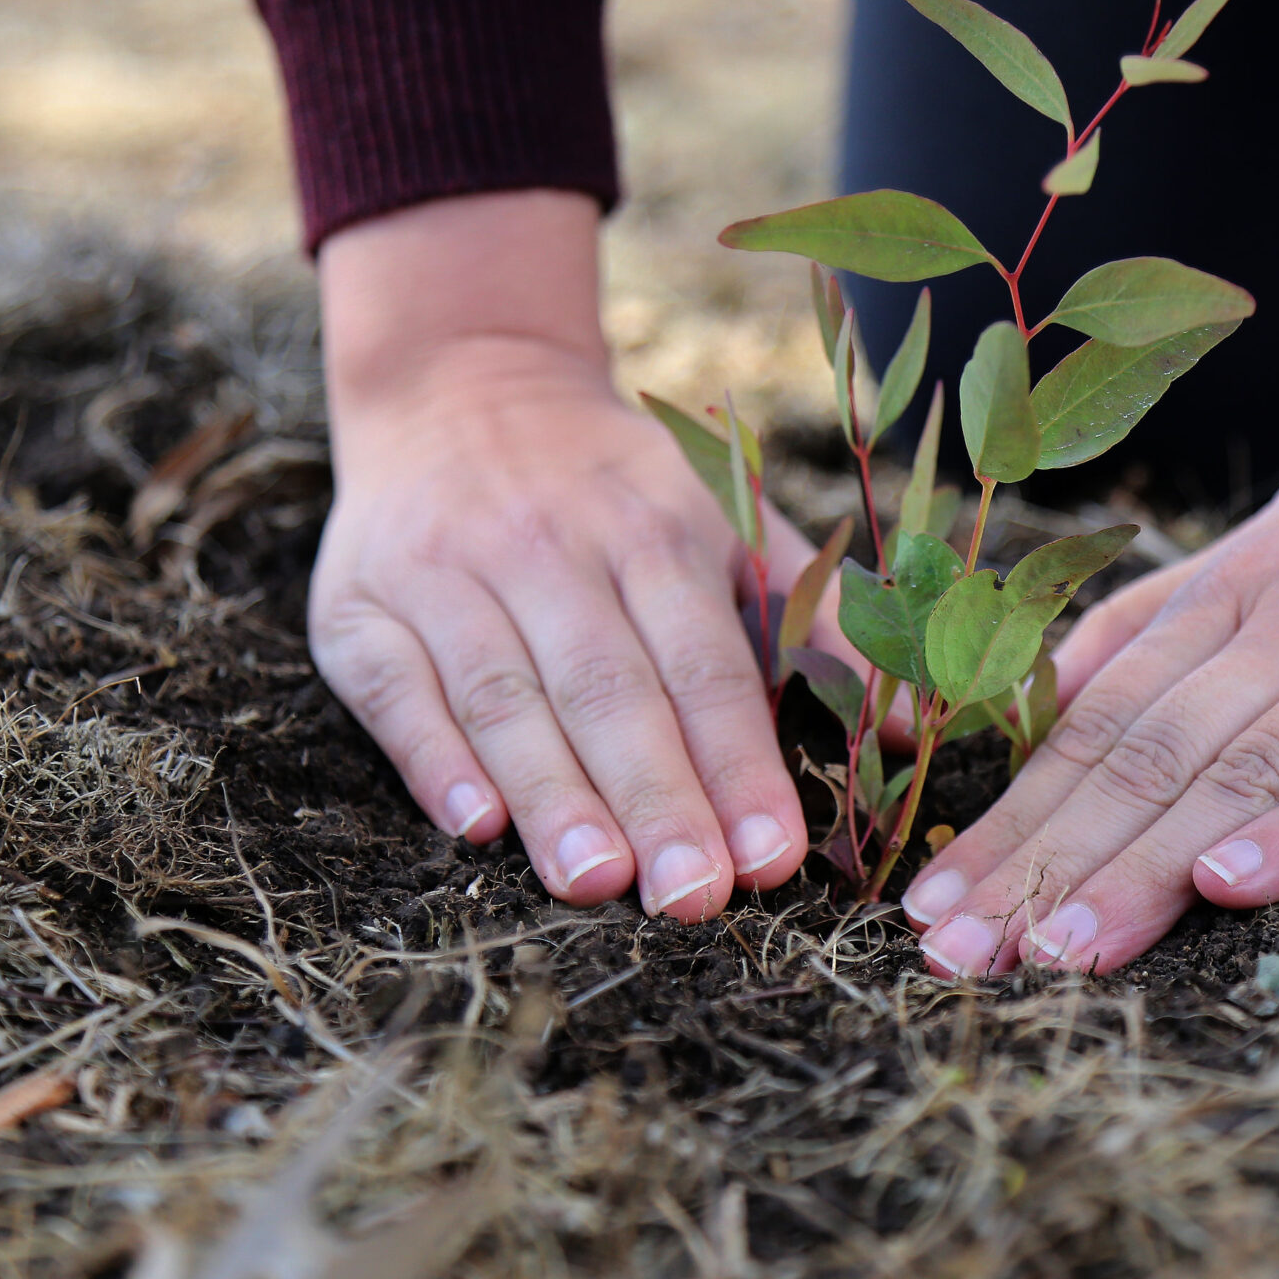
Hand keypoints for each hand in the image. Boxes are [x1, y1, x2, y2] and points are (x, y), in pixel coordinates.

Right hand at [313, 191, 815, 920]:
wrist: (460, 381)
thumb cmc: (615, 489)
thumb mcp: (725, 521)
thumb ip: (816, 618)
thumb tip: (920, 719)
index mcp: (653, 532)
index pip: (705, 664)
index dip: (739, 762)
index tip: (773, 860)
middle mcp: (548, 547)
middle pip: (609, 688)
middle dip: (657, 796)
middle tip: (693, 898)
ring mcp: (446, 574)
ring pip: (505, 697)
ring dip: (553, 793)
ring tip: (598, 880)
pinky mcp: (359, 606)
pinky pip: (398, 690)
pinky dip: (434, 759)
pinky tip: (476, 827)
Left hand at [899, 235, 1278, 975]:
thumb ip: (1194, 609)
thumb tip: (1065, 684)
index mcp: (1252, 572)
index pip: (1103, 708)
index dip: (1011, 807)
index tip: (928, 902)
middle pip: (1151, 744)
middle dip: (1040, 854)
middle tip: (950, 955)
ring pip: (1250, 760)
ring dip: (1144, 861)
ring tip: (1055, 953)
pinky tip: (1239, 887)